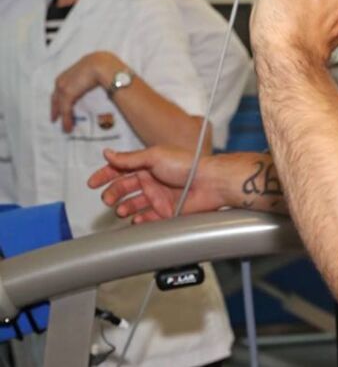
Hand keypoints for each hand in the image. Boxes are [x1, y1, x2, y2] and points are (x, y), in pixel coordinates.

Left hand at [51, 51, 121, 131]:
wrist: (103, 65)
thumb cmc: (104, 66)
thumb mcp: (97, 72)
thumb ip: (97, 78)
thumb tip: (105, 84)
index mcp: (70, 73)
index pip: (61, 87)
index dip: (60, 97)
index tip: (60, 105)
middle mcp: (63, 79)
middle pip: (55, 97)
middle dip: (56, 108)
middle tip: (55, 118)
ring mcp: (63, 87)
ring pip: (60, 105)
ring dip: (62, 118)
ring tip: (65, 128)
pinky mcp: (67, 94)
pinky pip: (65, 110)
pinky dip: (66, 120)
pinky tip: (68, 128)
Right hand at [88, 146, 227, 222]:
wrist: (209, 182)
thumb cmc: (188, 165)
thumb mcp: (154, 156)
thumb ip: (129, 158)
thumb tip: (108, 153)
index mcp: (148, 164)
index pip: (120, 169)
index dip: (105, 175)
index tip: (92, 183)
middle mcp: (153, 180)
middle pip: (125, 188)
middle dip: (112, 194)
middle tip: (108, 199)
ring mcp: (159, 196)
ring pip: (134, 204)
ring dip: (124, 208)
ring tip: (121, 210)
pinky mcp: (167, 211)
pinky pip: (148, 218)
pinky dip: (139, 220)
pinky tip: (135, 220)